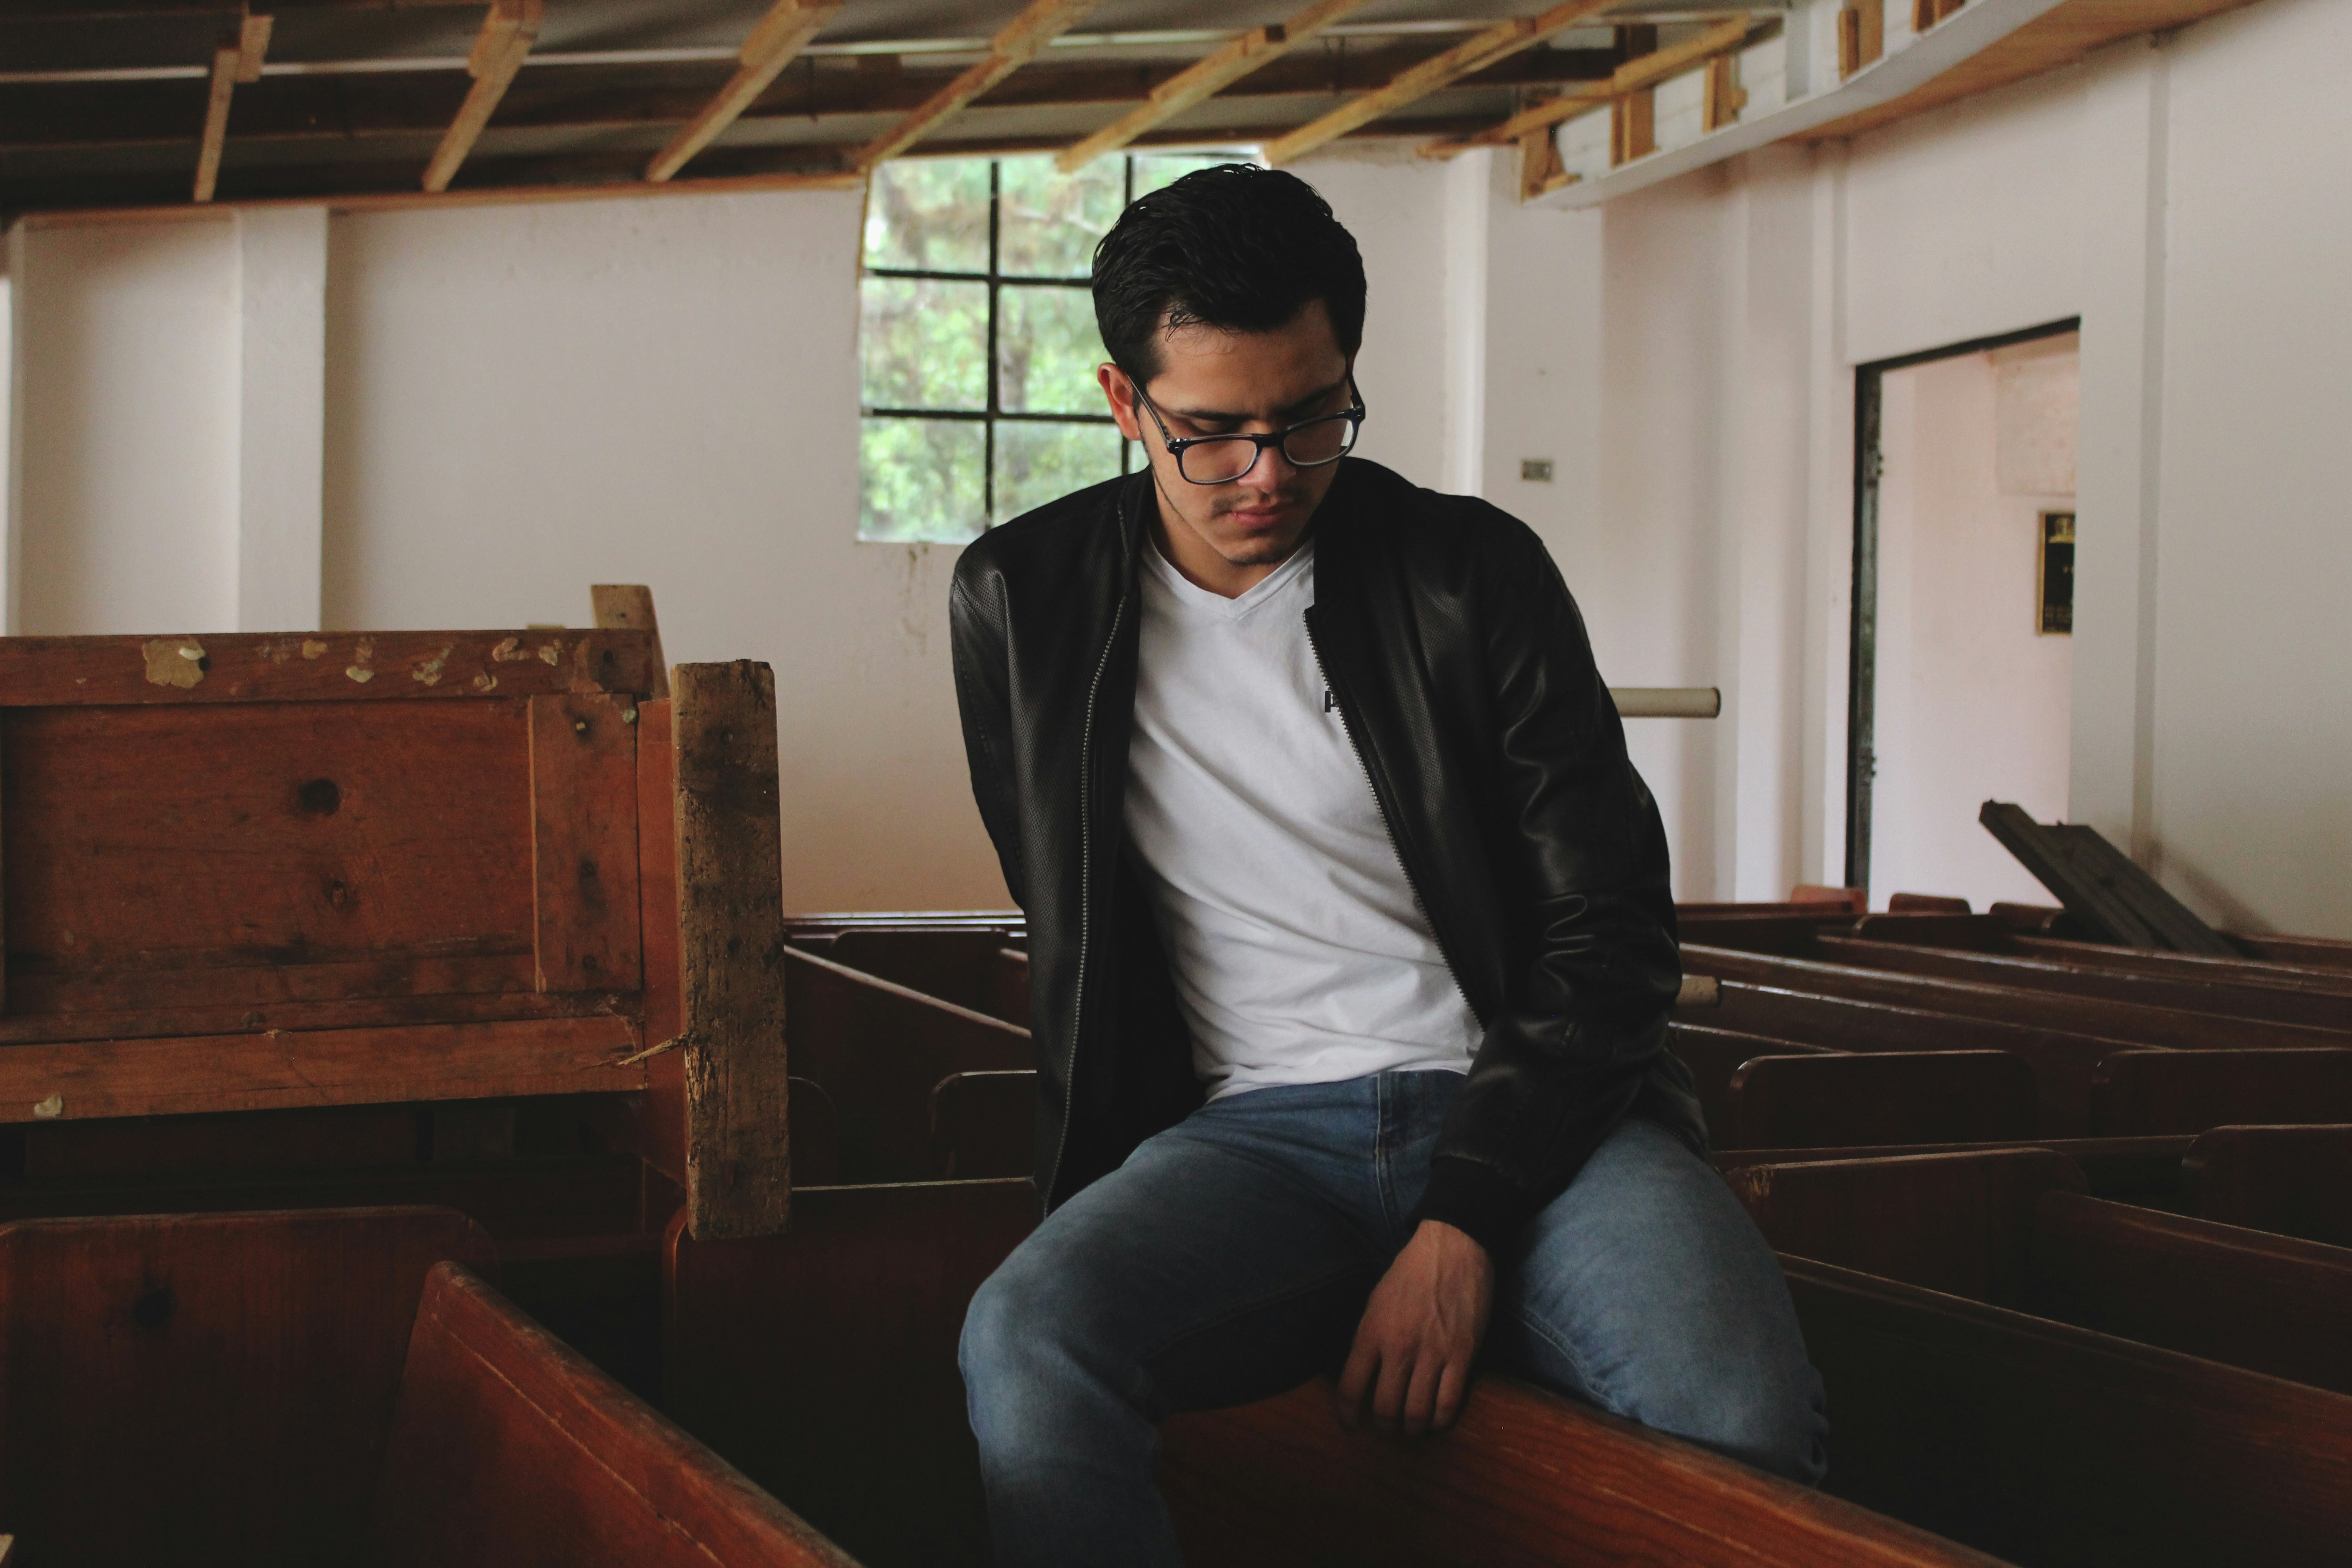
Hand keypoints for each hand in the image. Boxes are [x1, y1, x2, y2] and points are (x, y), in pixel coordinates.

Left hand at [1334, 1219, 1493, 1436]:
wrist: (1453, 1248)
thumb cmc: (1410, 1272)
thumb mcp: (1375, 1302)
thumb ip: (1368, 1339)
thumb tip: (1363, 1375)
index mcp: (1371, 1333)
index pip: (1350, 1389)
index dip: (1346, 1416)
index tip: (1350, 1426)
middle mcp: (1399, 1349)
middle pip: (1385, 1409)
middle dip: (1384, 1426)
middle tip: (1388, 1426)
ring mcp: (1432, 1354)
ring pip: (1417, 1413)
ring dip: (1412, 1427)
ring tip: (1412, 1426)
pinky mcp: (1462, 1356)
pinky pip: (1450, 1404)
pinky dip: (1442, 1420)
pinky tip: (1437, 1420)